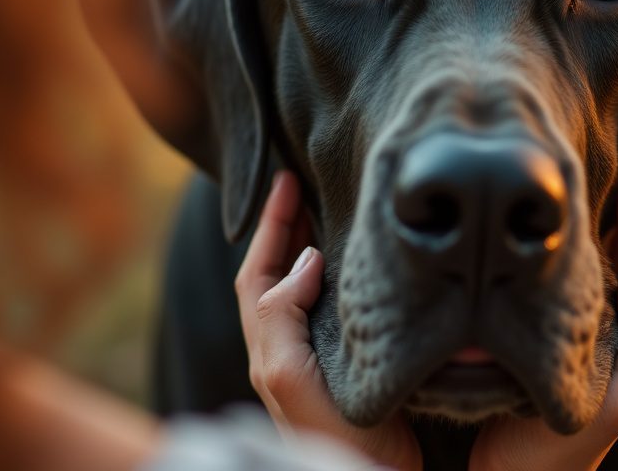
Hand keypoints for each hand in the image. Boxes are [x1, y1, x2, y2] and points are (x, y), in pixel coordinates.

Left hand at [235, 171, 422, 470]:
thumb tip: (303, 262)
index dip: (271, 226)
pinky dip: (337, 275)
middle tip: (306, 183)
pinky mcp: (345, 365)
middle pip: (275, 274)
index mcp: (269, 347)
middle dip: (287, 228)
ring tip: (328, 209)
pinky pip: (330, 306)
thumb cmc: (334, 434)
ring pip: (302, 289)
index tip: (288, 182)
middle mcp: (286, 348)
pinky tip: (359, 264)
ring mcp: (314, 356)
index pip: (258, 273)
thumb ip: (281, 318)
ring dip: (310, 247)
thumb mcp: (291, 375)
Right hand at [469, 170, 617, 470]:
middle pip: (615, 269)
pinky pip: (546, 294)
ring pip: (583, 278)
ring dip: (589, 235)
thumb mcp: (616, 405)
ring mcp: (559, 343)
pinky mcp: (524, 347)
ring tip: (588, 195)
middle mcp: (593, 340)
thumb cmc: (556, 453)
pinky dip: (552, 262)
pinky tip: (537, 242)